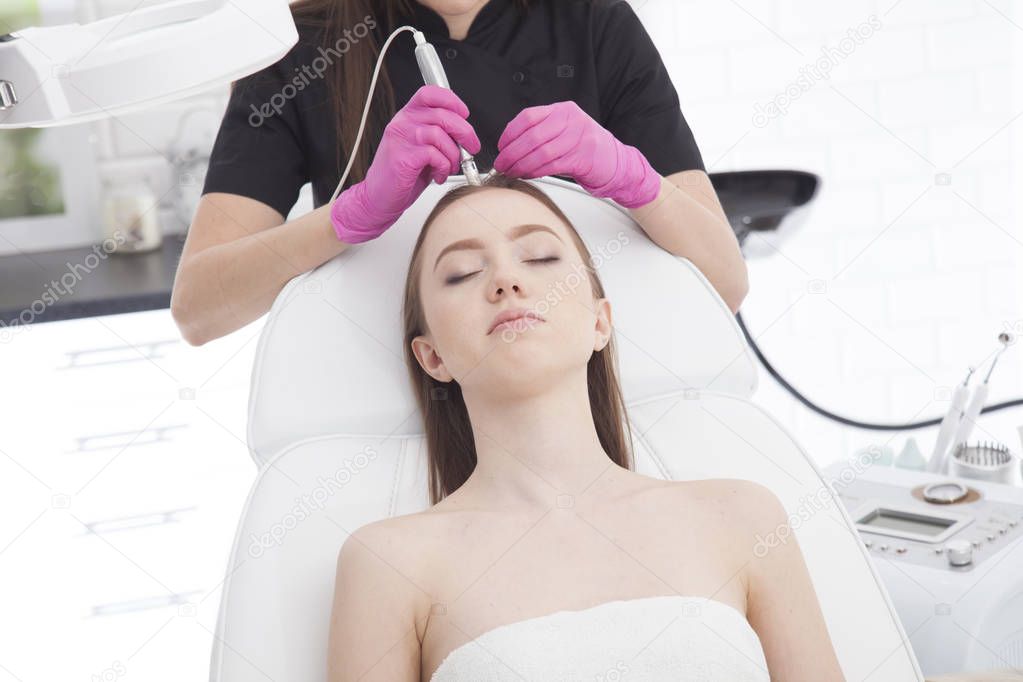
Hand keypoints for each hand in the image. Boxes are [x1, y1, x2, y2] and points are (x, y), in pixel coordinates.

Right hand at [331, 85, 481, 243]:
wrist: (379, 198)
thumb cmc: (403, 175)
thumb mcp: (422, 148)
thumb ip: (439, 135)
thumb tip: (465, 132)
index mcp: (407, 117)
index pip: (429, 94)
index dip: (451, 100)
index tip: (464, 115)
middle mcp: (402, 123)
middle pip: (442, 114)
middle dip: (465, 132)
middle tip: (472, 147)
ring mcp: (401, 139)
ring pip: (440, 135)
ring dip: (453, 155)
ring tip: (449, 167)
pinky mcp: (403, 158)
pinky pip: (435, 155)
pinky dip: (443, 167)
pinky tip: (438, 175)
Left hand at [493, 101, 660, 207]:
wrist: (615, 162)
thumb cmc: (585, 149)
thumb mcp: (564, 131)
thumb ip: (542, 132)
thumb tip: (510, 146)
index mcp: (563, 110)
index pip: (528, 117)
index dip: (510, 133)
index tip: (501, 146)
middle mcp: (571, 120)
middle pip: (532, 136)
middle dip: (511, 153)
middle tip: (501, 164)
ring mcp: (578, 138)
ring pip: (540, 152)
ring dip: (521, 165)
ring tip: (511, 172)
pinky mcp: (582, 157)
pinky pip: (551, 165)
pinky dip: (535, 172)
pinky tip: (527, 175)